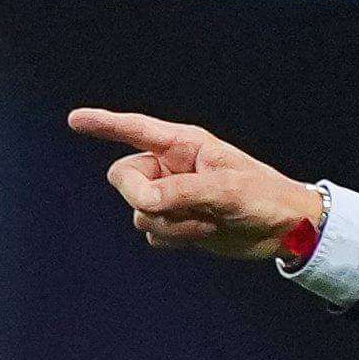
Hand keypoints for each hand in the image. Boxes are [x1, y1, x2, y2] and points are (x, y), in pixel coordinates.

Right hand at [69, 107, 323, 259]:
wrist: (284, 229)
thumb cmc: (263, 196)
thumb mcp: (225, 190)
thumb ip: (180, 193)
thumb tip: (141, 202)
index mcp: (182, 144)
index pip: (134, 129)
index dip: (103, 124)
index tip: (74, 120)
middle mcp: (171, 168)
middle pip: (124, 178)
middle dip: (142, 197)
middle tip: (171, 207)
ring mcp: (172, 197)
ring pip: (139, 211)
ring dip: (169, 224)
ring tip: (206, 223)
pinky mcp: (178, 224)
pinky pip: (153, 233)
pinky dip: (174, 238)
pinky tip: (204, 234)